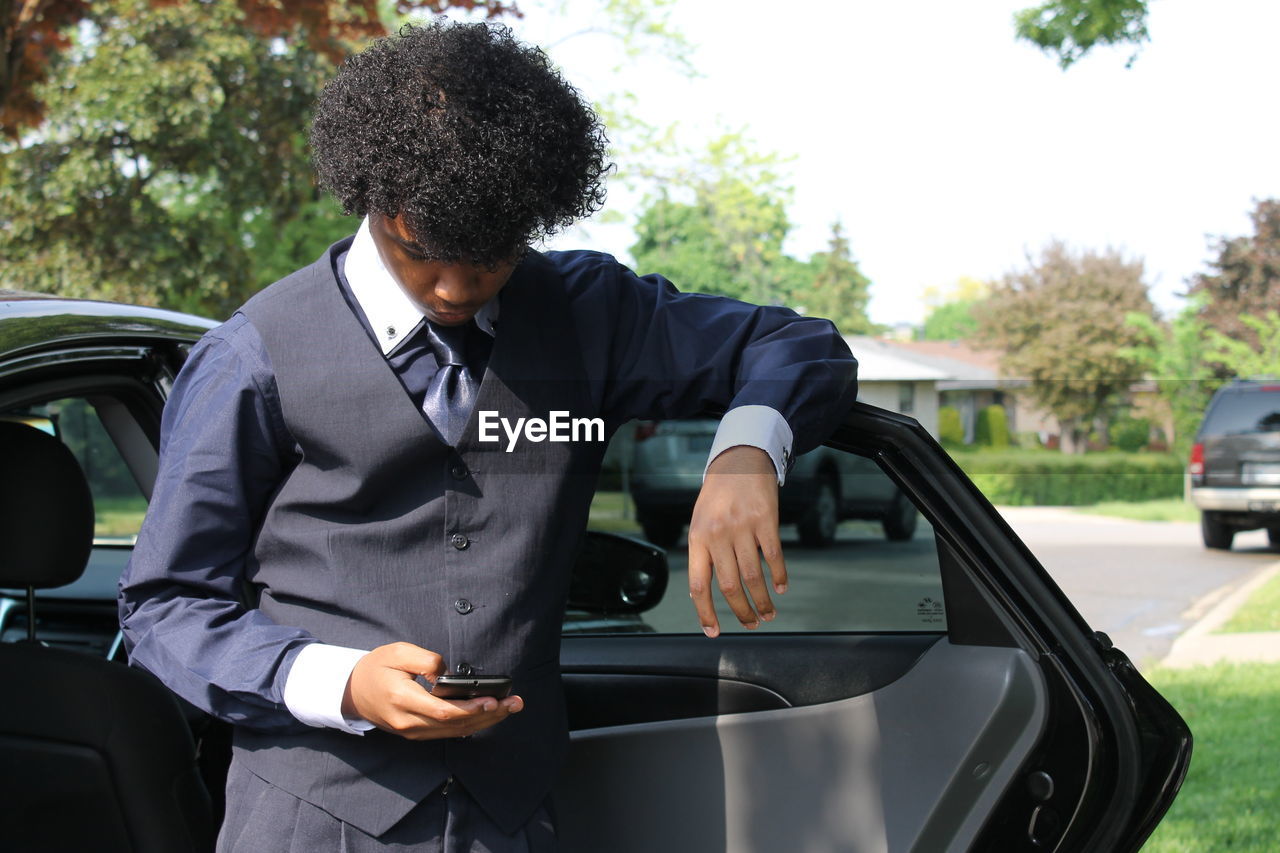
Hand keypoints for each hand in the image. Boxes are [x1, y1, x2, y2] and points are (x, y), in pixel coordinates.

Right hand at [341, 642, 522, 739]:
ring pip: (454, 731)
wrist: (352, 692)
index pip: (443, 711)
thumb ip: (424, 659)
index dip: (471, 708)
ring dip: (485, 722)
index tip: (493, 700)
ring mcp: (412, 731)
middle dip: (488, 715)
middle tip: (514, 704)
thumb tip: (447, 672)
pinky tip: (489, 716)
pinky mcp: (416, 733)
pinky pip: (447, 733)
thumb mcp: (397, 652)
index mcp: (402, 699)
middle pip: (455, 724)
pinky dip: (470, 725)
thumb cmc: (376, 668)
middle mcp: (408, 722)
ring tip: (509, 708)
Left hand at [687, 445, 787, 637]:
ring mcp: (742, 527)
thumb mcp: (700, 521)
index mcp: (697, 538)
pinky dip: (779, 576)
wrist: (739, 459)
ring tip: (768, 613)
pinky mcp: (765, 520)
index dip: (705, 612)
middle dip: (741, 612)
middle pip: (730, 586)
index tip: (713, 631)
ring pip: (753, 576)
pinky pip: (773, 556)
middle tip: (751, 625)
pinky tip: (781, 587)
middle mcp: (718, 534)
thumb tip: (707, 590)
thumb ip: (704, 552)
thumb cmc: (718, 494)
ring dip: (762, 600)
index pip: (699, 585)